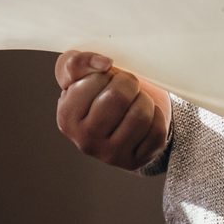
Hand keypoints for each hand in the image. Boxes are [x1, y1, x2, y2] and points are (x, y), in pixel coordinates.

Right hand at [54, 50, 170, 170]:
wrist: (122, 117)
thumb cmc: (99, 92)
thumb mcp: (78, 74)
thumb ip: (76, 62)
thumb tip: (103, 63)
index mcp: (67, 117)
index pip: (94, 80)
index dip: (106, 72)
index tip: (106, 78)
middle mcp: (85, 141)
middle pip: (118, 97)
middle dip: (128, 83)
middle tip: (127, 85)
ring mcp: (111, 155)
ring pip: (140, 115)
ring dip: (144, 100)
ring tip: (137, 100)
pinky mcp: (135, 161)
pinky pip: (157, 132)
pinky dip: (157, 118)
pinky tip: (147, 117)